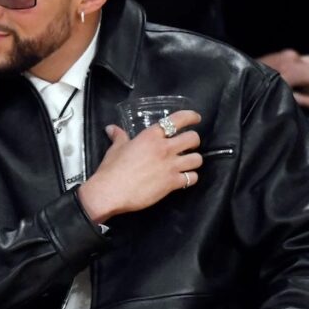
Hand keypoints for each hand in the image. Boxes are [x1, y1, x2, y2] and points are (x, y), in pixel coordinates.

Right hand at [78, 110, 202, 222]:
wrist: (111, 192)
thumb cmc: (111, 168)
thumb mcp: (115, 149)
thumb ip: (119, 137)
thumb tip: (111, 128)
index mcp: (151, 136)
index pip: (178, 119)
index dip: (191, 117)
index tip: (196, 118)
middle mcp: (164, 148)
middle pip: (193, 138)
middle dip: (193, 141)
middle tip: (187, 146)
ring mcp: (170, 166)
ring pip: (197, 159)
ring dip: (193, 160)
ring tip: (187, 163)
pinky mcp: (172, 183)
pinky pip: (192, 178)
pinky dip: (190, 178)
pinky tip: (183, 179)